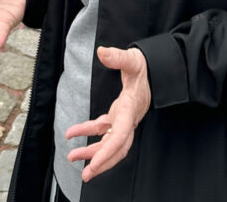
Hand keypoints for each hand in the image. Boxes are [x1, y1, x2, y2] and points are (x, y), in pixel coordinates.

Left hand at [65, 46, 150, 182]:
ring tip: (72, 157)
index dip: (107, 152)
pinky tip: (72, 134)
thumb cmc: (144, 66)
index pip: (120, 136)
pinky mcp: (118, 115)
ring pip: (109, 142)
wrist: (154, 69)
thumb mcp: (132, 59)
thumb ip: (117, 57)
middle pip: (117, 148)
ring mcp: (123, 119)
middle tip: (86, 174)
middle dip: (101, 162)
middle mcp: (128, 119)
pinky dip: (87, 132)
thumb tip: (101, 52)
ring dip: (92, 151)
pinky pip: (102, 128)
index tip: (94, 164)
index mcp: (131, 109)